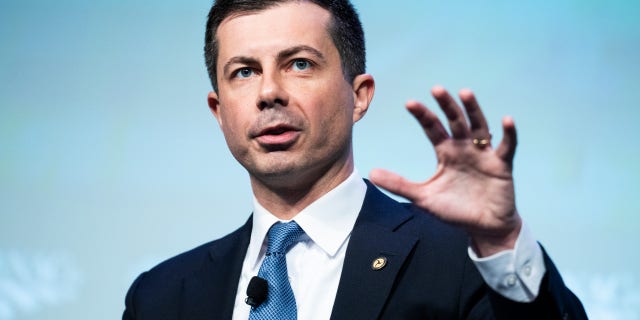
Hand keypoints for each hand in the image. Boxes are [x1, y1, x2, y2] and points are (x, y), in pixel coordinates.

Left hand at [369, 85, 520, 256]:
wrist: (483, 227)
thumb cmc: (455, 210)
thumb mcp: (423, 197)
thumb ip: (399, 184)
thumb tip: (371, 173)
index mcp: (445, 152)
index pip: (432, 128)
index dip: (423, 115)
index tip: (410, 103)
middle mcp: (464, 148)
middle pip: (455, 121)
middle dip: (446, 106)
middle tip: (436, 90)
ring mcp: (484, 154)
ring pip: (479, 127)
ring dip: (473, 110)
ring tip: (465, 93)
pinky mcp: (501, 165)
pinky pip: (507, 147)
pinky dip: (508, 134)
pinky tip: (506, 120)